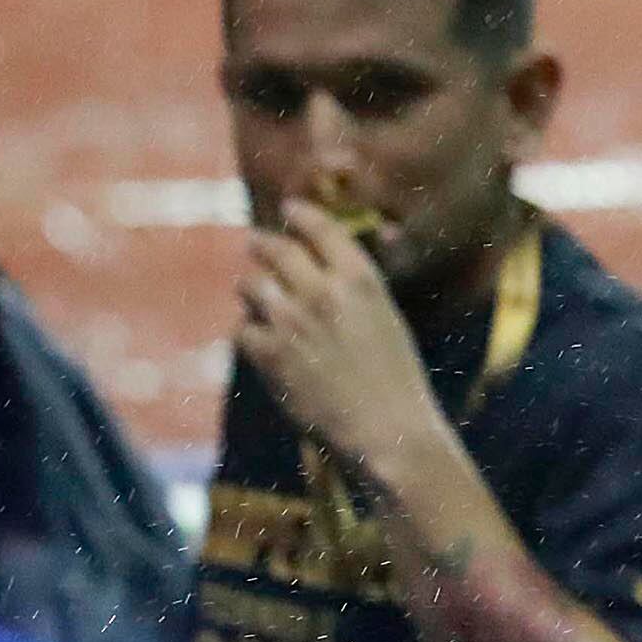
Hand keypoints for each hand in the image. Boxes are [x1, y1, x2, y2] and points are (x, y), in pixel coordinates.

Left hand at [238, 205, 450, 470]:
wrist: (388, 433)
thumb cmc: (397, 382)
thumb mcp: (386, 321)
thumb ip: (351, 292)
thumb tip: (311, 273)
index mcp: (361, 280)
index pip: (320, 228)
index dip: (300, 214)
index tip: (288, 209)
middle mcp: (323, 292)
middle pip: (276, 249)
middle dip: (262, 244)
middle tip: (256, 244)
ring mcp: (291, 322)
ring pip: (250, 285)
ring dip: (251, 288)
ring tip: (254, 294)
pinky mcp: (269, 354)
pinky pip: (244, 329)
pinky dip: (251, 334)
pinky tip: (263, 343)